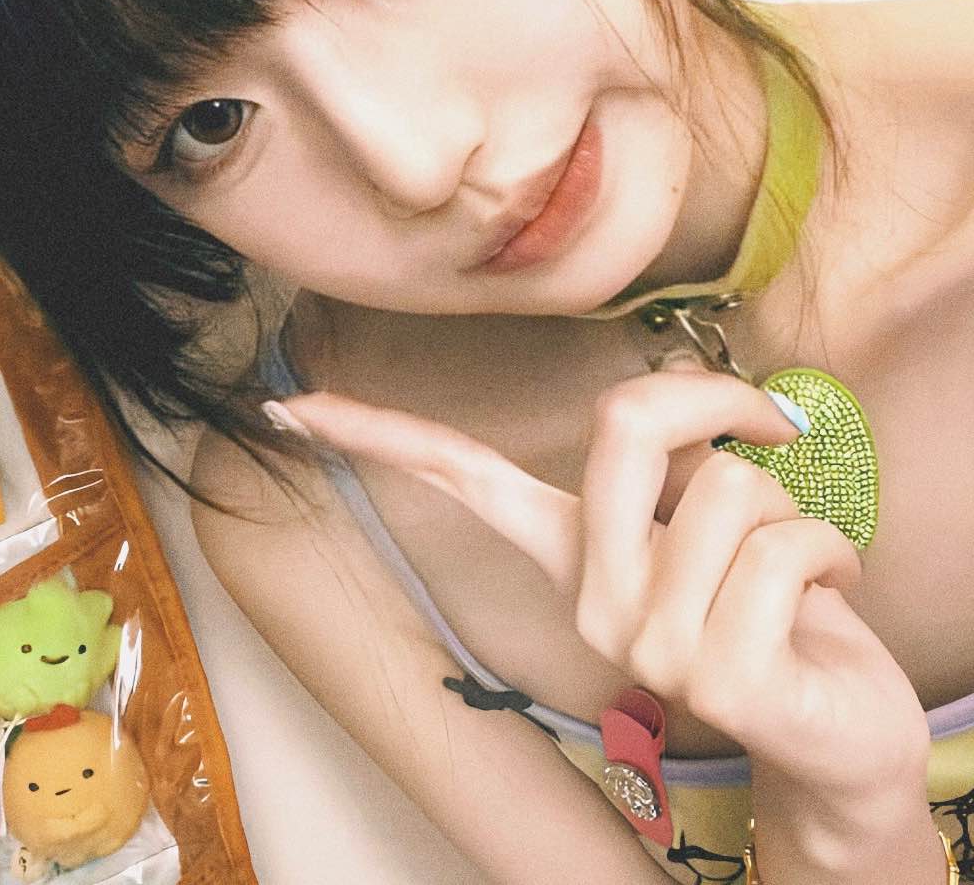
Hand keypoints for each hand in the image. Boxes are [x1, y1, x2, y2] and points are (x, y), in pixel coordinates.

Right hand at [272, 369, 928, 797]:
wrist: (837, 731)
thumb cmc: (770, 607)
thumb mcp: (712, 525)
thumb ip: (682, 473)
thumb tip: (721, 416)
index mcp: (572, 557)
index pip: (459, 478)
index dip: (375, 433)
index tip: (290, 406)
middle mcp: (589, 602)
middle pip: (624, 421)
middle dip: (712, 397)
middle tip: (765, 423)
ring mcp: (643, 646)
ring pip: (733, 487)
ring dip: (799, 516)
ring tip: (795, 578)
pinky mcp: (717, 678)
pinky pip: (789, 550)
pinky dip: (836, 559)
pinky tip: (823, 613)